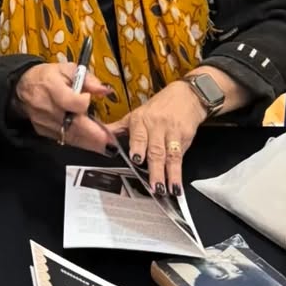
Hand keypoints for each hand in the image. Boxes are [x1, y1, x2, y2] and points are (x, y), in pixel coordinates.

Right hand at [14, 62, 113, 153]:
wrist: (23, 88)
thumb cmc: (46, 78)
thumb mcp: (67, 69)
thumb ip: (87, 78)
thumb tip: (103, 89)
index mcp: (52, 87)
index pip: (70, 101)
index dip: (83, 102)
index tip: (89, 98)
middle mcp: (47, 106)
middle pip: (73, 124)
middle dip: (93, 134)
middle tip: (110, 140)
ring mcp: (45, 121)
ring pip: (70, 135)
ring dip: (89, 142)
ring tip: (106, 145)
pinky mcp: (44, 131)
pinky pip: (64, 139)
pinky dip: (79, 142)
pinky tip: (92, 144)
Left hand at [107, 80, 206, 196]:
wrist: (187, 95)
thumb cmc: (158, 107)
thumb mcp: (136, 114)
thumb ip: (119, 128)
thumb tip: (98, 137)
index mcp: (141, 120)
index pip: (139, 135)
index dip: (138, 146)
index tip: (136, 159)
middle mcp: (157, 125)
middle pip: (156, 150)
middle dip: (155, 169)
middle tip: (154, 187)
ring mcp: (173, 132)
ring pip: (171, 155)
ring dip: (171, 174)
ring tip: (169, 190)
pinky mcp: (186, 136)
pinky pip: (181, 155)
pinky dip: (179, 171)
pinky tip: (177, 185)